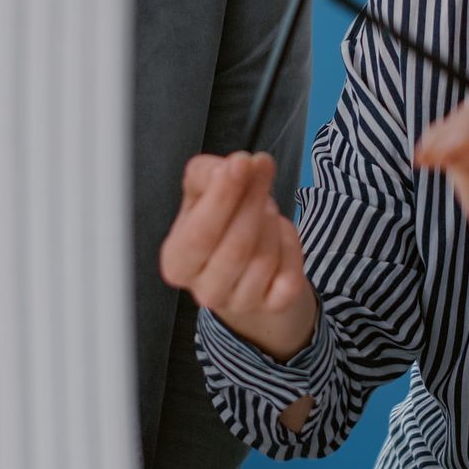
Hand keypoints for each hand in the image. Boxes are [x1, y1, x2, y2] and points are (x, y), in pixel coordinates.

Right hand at [159, 152, 315, 362]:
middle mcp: (204, 291)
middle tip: (262, 168)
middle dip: (253, 200)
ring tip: (264, 205)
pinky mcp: (273, 307)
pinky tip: (279, 232)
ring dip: (270, 222)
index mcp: (177, 262)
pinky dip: (290, 244)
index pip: (199, 234)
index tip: (241, 162)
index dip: (223, 197)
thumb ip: (208, 174)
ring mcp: (240, 304)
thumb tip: (237, 165)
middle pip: (236, 246)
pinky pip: (289, 274)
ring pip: (264, 258)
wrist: (244, 266)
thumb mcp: (201, 193)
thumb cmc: (219, 224)